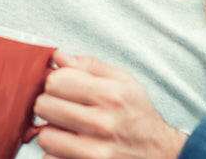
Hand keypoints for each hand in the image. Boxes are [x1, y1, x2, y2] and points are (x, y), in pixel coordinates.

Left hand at [34, 52, 185, 158]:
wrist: (162, 154)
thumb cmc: (138, 116)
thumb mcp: (124, 81)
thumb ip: (89, 65)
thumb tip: (58, 56)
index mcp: (110, 95)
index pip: (55, 81)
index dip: (54, 82)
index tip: (62, 88)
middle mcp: (103, 124)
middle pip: (44, 107)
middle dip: (48, 105)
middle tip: (61, 108)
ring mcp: (96, 153)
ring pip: (45, 137)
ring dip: (51, 132)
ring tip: (65, 129)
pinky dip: (57, 154)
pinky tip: (71, 147)